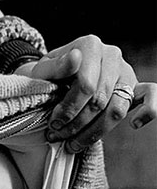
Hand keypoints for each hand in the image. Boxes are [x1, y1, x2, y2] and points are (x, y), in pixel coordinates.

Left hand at [14, 35, 156, 151]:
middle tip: (59, 136)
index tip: (54, 123)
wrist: (56, 76)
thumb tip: (76, 58)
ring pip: (117, 109)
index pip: (86, 85)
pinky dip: (148, 111)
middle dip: (77, 124)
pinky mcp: (135, 86)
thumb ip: (56, 66)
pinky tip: (135, 124)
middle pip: (100, 101)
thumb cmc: (49, 75)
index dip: (69, 109)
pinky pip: (151, 96)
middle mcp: (111, 55)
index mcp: (90, 45)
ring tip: (73, 143)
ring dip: (95, 131)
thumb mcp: (43, 70)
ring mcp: (125, 71)